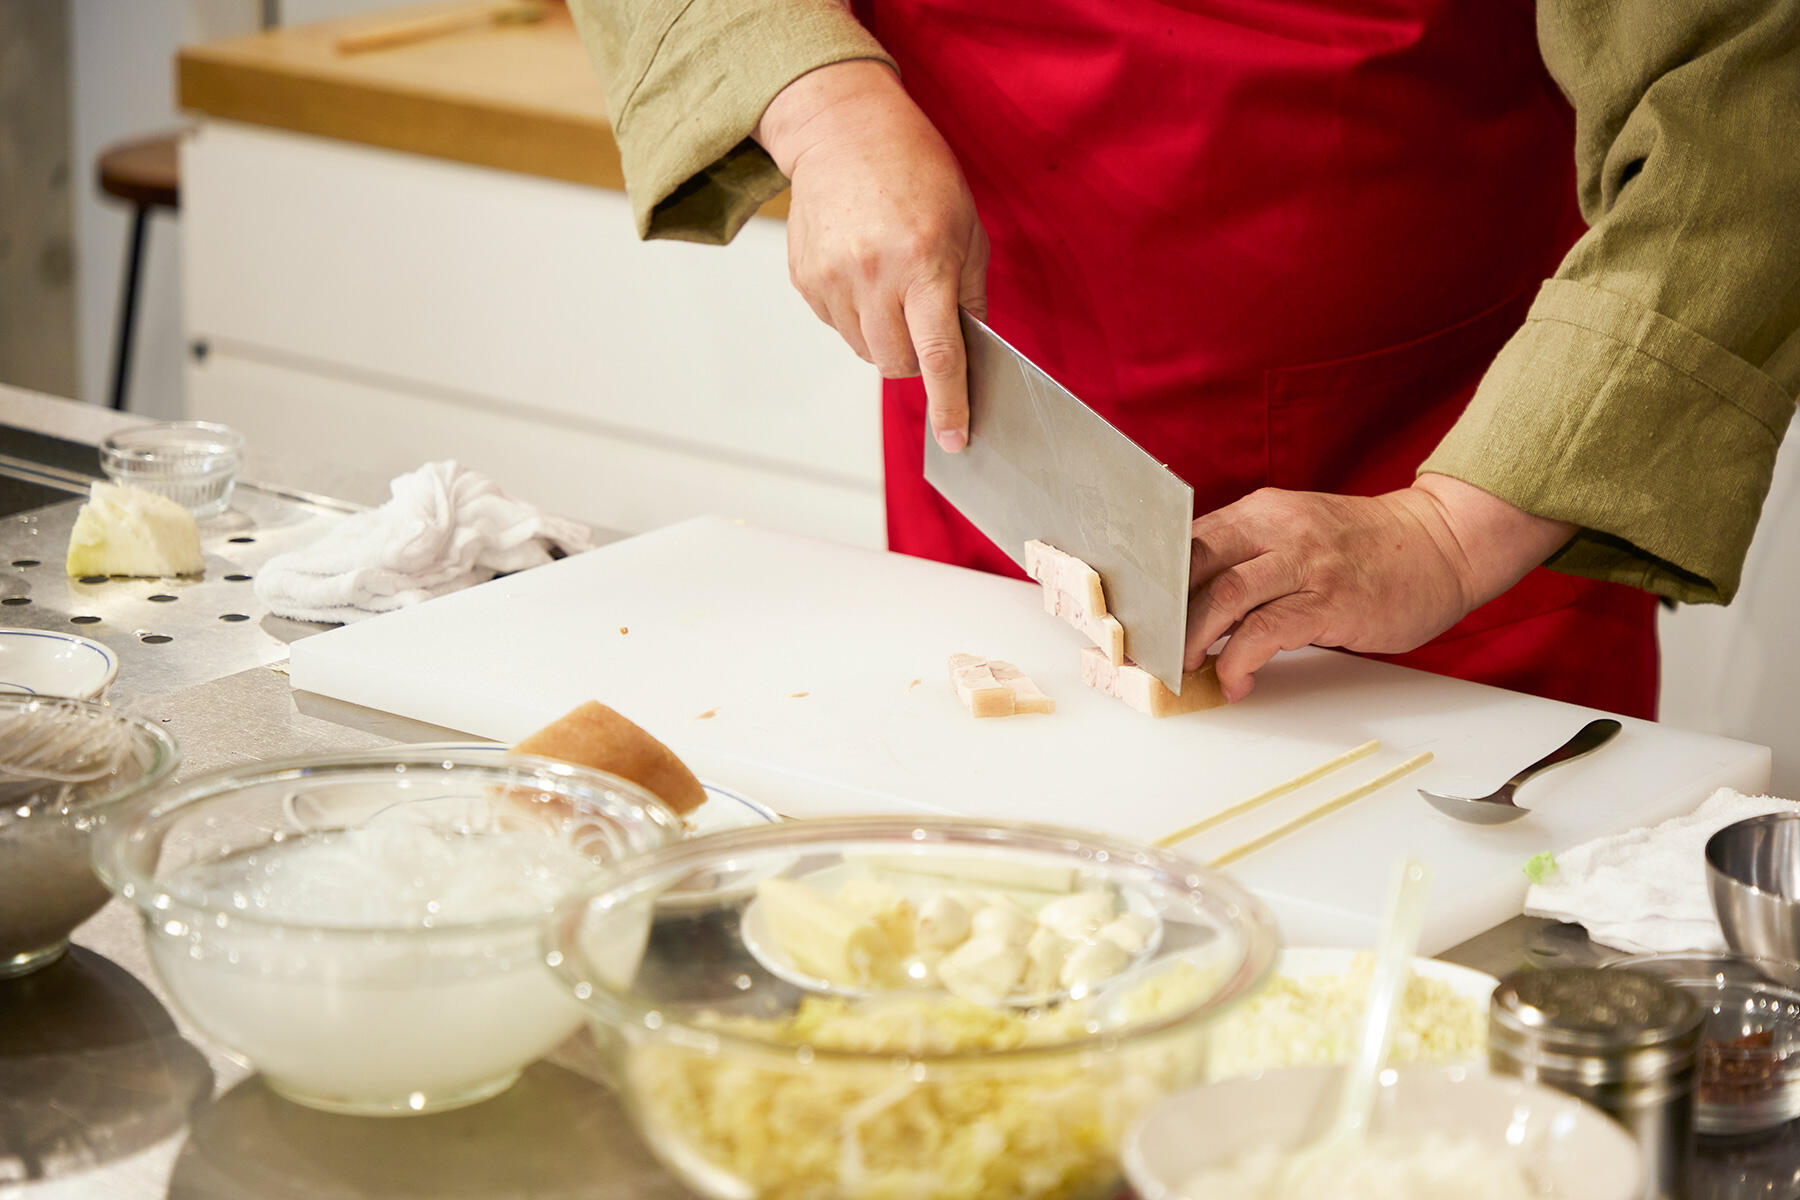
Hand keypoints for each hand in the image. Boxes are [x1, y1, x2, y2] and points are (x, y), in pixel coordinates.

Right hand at [756, 61, 988, 451]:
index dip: (950, 405)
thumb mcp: (966, 228)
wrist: (845, 131)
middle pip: (897, 364)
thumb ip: (968, 295)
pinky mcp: (805, 279)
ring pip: (866, 352)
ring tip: (893, 288)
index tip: (956, 439)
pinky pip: (838, 327)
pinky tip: (864, 273)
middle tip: (924, 322)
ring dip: (886, 339)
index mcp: (924, 262)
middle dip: (918, 360)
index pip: (939, 356)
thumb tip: (968, 355)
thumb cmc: (917, 173)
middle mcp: (874, 275)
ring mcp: (833, 279)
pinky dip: (857, 317)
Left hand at [1184, 474, 1576, 701]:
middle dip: (1161, 613)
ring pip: (1223, 595)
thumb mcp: (1297, 535)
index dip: (1151, 582)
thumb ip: (1249, 557)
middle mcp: (1276, 529)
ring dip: (1193, 639)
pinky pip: (1266, 631)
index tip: (1133, 616)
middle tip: (1149, 650)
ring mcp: (1304, 562)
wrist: (1443, 544)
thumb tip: (1191, 603)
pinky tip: (1236, 681)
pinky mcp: (1330, 599)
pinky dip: (1238, 660)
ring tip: (1185, 669)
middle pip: (1192, 564)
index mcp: (1259, 513)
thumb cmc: (1366, 550)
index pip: (1184, 541)